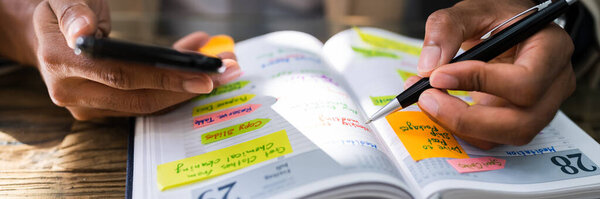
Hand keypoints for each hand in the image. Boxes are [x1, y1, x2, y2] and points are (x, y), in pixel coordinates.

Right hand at [32, 0, 240, 119]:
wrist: (42, 37)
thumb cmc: (59, 12)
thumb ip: (72, 12)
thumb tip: (82, 32)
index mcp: (60, 63)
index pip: (121, 75)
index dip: (164, 78)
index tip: (203, 75)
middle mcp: (72, 93)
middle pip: (141, 97)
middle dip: (188, 86)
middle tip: (228, 71)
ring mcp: (88, 107)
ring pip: (147, 103)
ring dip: (187, 87)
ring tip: (221, 67)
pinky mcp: (103, 111)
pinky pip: (145, 101)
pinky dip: (174, 87)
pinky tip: (197, 67)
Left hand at [405, 0, 575, 148]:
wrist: (502, 29)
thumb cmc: (495, 17)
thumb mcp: (470, 11)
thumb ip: (446, 29)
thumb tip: (429, 67)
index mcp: (552, 49)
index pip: (525, 81)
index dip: (480, 82)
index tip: (438, 76)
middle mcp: (553, 84)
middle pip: (520, 123)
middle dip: (466, 118)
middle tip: (427, 98)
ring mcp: (539, 107)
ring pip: (504, 137)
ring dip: (459, 126)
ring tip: (428, 99)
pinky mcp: (517, 120)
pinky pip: (490, 137)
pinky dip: (459, 128)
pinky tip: (438, 106)